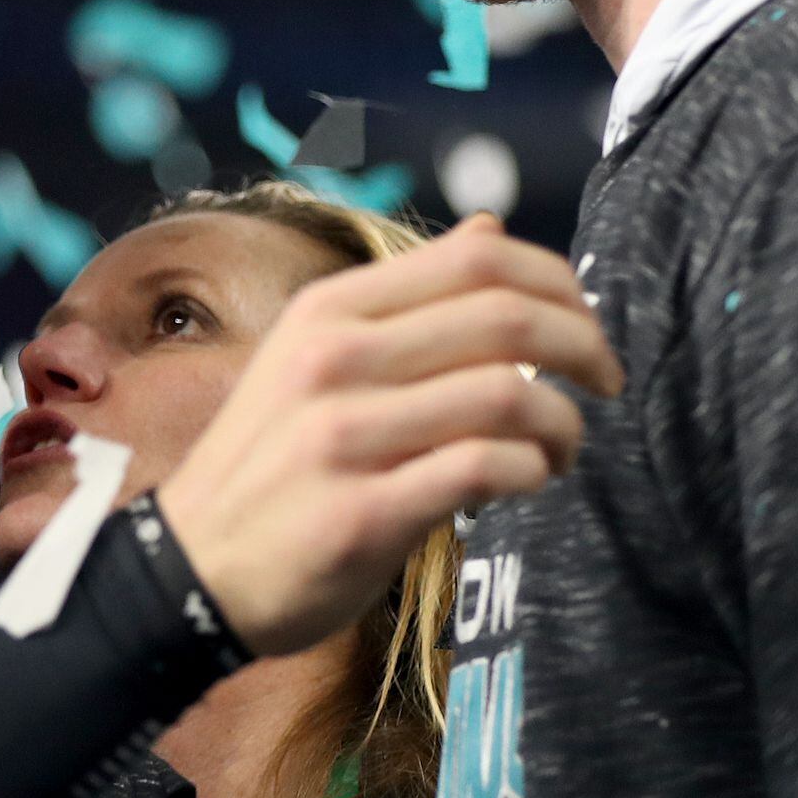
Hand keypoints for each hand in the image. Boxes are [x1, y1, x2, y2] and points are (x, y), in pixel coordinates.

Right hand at [154, 214, 618, 657]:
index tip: (587, 323)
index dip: (559, 283)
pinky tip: (528, 483)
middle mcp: (334, 358)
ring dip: (564, 425)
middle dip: (585, 348)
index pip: (478, 259)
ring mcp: (342, 435)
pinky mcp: (359, 514)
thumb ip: (405, 298)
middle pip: (506, 319)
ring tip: (562, 450)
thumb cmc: (272, 460)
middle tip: (606, 382)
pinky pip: (482, 471)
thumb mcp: (314, 354)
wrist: (191, 568)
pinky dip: (530, 473)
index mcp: (330, 309)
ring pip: (507, 396)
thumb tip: (492, 228)